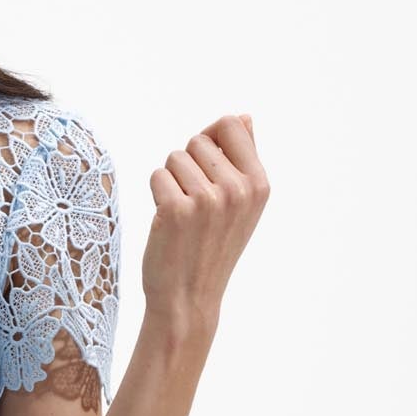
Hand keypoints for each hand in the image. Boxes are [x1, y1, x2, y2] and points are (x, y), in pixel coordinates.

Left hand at [138, 114, 268, 346]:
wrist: (189, 299)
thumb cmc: (212, 247)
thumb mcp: (241, 205)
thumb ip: (243, 159)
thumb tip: (244, 116)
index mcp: (259, 183)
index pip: (231, 123)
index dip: (211, 138)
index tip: (207, 166)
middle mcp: (238, 189)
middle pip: (198, 140)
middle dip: (189, 165)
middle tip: (195, 204)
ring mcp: (207, 199)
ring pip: (174, 158)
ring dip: (171, 182)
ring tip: (183, 215)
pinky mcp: (176, 209)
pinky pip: (157, 176)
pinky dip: (156, 196)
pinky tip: (168, 222)